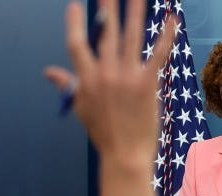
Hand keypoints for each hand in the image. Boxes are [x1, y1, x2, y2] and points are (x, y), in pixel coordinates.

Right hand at [45, 0, 176, 195]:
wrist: (124, 154)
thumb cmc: (103, 133)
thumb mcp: (80, 108)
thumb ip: (67, 85)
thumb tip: (49, 72)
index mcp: (86, 79)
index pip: (76, 45)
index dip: (74, 24)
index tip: (74, 5)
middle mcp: (105, 74)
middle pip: (106, 34)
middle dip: (108, 10)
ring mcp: (127, 77)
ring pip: (131, 37)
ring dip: (135, 12)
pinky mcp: (147, 84)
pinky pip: (158, 54)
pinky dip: (166, 36)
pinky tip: (172, 19)